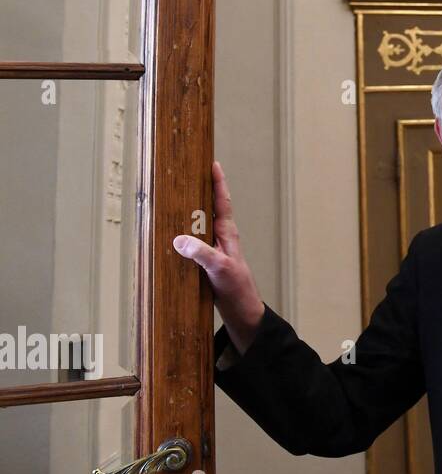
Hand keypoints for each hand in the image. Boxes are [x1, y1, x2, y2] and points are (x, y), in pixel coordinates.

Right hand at [174, 161, 265, 353]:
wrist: (241, 311)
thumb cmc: (236, 288)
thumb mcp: (219, 269)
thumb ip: (201, 254)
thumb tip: (179, 239)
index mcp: (227, 234)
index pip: (222, 202)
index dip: (218, 182)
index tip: (213, 163)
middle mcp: (220, 237)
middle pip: (208, 208)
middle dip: (200, 190)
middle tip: (186, 172)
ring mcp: (213, 248)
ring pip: (198, 224)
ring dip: (187, 210)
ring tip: (173, 195)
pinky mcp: (205, 260)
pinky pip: (191, 241)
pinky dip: (181, 233)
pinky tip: (168, 232)